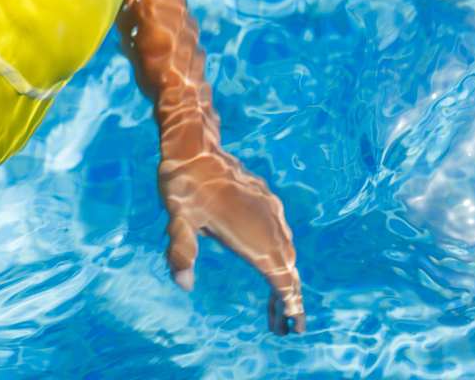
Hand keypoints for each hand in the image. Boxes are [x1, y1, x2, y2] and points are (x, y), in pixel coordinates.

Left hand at [157, 144, 303, 333]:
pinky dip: (281, 257)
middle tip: (286, 327)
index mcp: (251, 235)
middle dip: (288, 299)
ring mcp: (270, 212)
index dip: (290, 303)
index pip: (279, 277)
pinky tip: (272, 265)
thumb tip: (183, 284)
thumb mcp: (178, 220)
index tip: (296, 326)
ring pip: (287, 252)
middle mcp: (268, 225)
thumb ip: (182, 252)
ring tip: (278, 305)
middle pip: (287, 270)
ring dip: (285, 279)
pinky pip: (282, 235)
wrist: (194, 147)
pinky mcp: (267, 202)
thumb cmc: (184, 186)